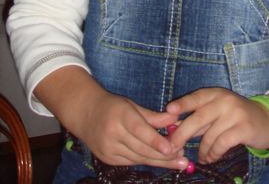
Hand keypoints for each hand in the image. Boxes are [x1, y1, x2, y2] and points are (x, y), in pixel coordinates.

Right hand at [34, 67, 185, 168]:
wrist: (85, 114)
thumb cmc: (113, 106)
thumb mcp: (132, 105)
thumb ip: (154, 115)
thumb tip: (176, 118)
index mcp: (120, 115)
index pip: (140, 130)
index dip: (156, 140)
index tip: (172, 149)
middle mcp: (113, 133)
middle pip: (141, 148)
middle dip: (164, 155)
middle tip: (183, 158)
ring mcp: (108, 149)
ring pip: (138, 158)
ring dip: (159, 161)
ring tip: (178, 162)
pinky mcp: (108, 159)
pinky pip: (131, 162)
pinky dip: (146, 162)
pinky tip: (161, 162)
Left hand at [165, 88, 268, 163]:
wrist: (266, 120)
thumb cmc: (235, 117)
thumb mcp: (218, 112)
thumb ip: (199, 118)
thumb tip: (175, 129)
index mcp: (216, 94)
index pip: (196, 97)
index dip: (182, 103)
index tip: (168, 110)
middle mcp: (225, 100)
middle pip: (198, 118)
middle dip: (182, 134)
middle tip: (172, 147)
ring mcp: (235, 113)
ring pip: (210, 135)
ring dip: (202, 150)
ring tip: (201, 157)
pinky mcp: (244, 128)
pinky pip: (222, 144)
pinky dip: (213, 153)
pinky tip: (211, 158)